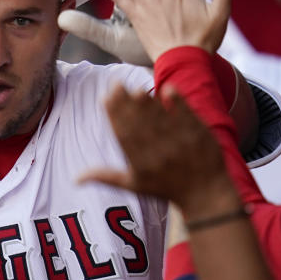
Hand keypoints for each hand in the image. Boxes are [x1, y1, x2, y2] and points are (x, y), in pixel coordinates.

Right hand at [79, 84, 233, 211]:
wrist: (206, 196)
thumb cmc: (166, 189)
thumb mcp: (134, 185)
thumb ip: (105, 177)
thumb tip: (75, 179)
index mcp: (142, 164)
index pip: (124, 135)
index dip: (114, 115)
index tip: (105, 97)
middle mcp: (160, 154)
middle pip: (139, 124)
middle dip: (126, 103)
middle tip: (116, 83)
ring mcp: (181, 144)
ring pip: (160, 119)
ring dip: (148, 102)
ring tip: (136, 87)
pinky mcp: (199, 136)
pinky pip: (187, 116)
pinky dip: (177, 102)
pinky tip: (167, 88)